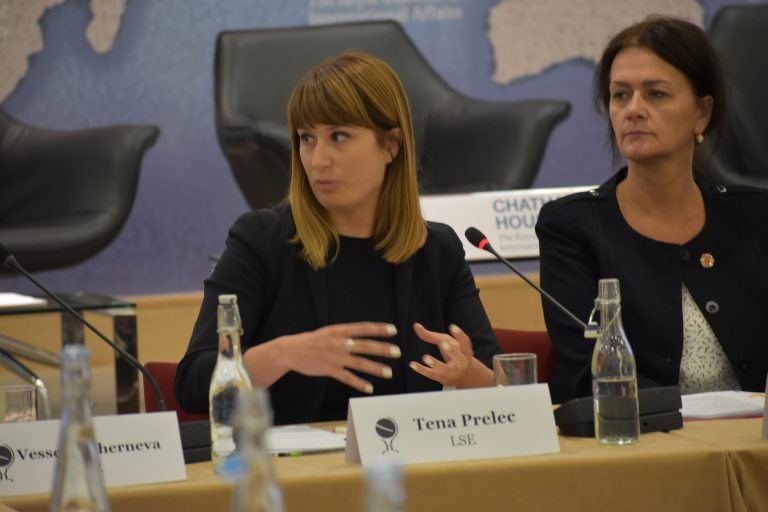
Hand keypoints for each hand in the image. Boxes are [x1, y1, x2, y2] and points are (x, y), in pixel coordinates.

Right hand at [271, 322, 400, 393]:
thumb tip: (361, 335)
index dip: (378, 329)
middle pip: (365, 346)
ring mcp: (334, 357)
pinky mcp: (329, 370)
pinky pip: (348, 378)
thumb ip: (344, 334)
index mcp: (339, 331)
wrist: (290, 350)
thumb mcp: (328, 332)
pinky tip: (369, 388)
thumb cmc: (311, 341)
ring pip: (359, 363)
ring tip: (389, 372)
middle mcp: (339, 343)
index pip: (363, 328)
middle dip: (383, 349)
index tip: (393, 330)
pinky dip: (359, 383)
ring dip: (376, 368)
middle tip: (397, 352)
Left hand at [408, 322, 473, 386]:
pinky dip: (422, 370)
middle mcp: (461, 362)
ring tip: (425, 357)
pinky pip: (431, 375)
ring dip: (435, 364)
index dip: (459, 335)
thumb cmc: (453, 354)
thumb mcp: (446, 342)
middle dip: (452, 351)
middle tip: (443, 343)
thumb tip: (416, 325)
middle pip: (459, 358)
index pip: (465, 342)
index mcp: (464, 351)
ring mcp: (452, 372)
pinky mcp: (442, 378)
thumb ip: (432, 335)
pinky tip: (413, 364)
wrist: (463, 376)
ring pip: (444, 369)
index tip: (452, 327)